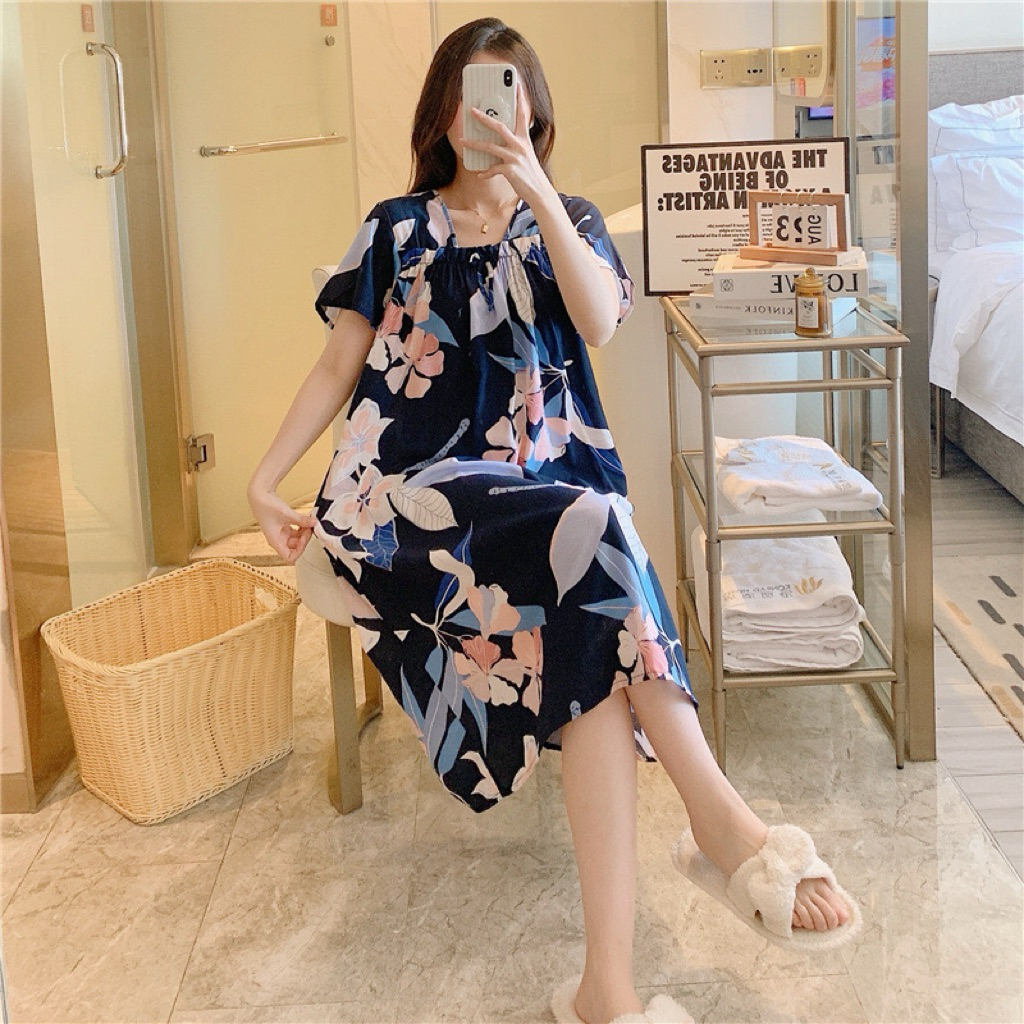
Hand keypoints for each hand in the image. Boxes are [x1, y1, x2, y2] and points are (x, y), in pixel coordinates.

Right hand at [248, 485, 315, 564]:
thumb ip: (302, 520)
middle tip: (310, 528)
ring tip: (309, 523)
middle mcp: (278, 539)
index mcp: (275, 541)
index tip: (305, 539)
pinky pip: (295, 531)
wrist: (259, 494)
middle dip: (304, 539)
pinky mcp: (283, 526)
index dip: (299, 551)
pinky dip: (301, 527)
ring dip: (304, 533)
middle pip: (295, 547)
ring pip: (296, 539)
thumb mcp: (287, 514)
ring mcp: (281, 533)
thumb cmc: (266, 505)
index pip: (289, 557)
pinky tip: (306, 520)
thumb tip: (315, 523)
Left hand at [462, 80, 555, 206]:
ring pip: (490, 147)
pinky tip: (480, 174)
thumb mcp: (525, 154)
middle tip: (472, 111)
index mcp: (524, 139)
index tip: (515, 84)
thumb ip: (514, 144)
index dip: (520, 99)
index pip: (522, 114)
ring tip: (462, 141)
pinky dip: (485, 173)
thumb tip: (498, 139)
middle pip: (499, 127)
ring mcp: (515, 158)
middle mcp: (519, 146)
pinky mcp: (510, 171)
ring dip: (474, 144)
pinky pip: (493, 169)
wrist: (538, 191)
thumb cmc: (529, 173)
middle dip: (484, 118)